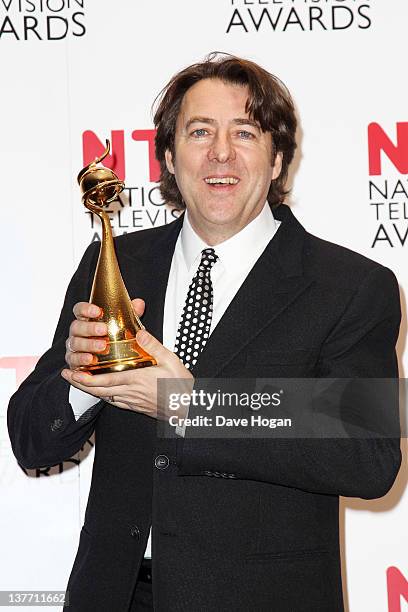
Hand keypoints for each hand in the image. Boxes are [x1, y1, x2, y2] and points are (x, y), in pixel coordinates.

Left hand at [62, 300, 193, 420]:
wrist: (190, 409)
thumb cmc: (182, 387)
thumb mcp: (171, 361)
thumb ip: (154, 346)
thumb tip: (140, 332)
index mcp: (137, 380)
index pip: (105, 380)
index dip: (86, 378)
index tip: (73, 372)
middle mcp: (131, 393)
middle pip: (99, 391)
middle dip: (80, 383)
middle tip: (67, 375)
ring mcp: (132, 402)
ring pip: (104, 397)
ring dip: (89, 390)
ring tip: (78, 381)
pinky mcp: (136, 406)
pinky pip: (114, 402)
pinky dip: (103, 395)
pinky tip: (101, 391)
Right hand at [64, 298, 145, 369]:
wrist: (115, 363)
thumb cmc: (116, 340)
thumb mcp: (126, 326)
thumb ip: (131, 314)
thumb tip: (139, 303)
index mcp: (86, 320)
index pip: (79, 310)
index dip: (86, 309)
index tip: (98, 311)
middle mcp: (77, 333)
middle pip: (76, 327)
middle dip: (89, 328)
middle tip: (104, 330)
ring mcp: (74, 348)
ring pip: (74, 344)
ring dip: (88, 344)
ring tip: (102, 347)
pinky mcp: (74, 363)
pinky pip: (73, 362)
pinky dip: (80, 362)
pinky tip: (90, 362)